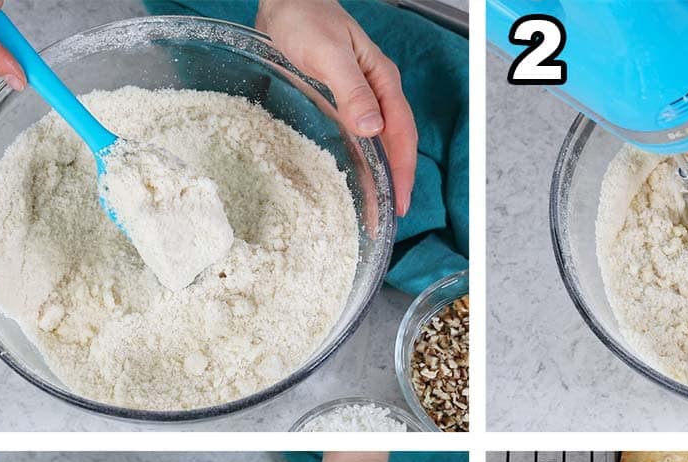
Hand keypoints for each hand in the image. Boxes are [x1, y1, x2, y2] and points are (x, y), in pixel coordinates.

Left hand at [256, 0, 416, 215]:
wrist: (285, 0)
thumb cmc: (305, 18)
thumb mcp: (328, 53)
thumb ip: (352, 89)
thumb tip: (372, 128)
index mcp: (382, 82)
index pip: (401, 134)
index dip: (402, 170)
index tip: (398, 202)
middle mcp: (375, 93)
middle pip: (394, 143)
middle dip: (395, 180)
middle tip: (388, 215)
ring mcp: (359, 98)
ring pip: (376, 142)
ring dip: (378, 172)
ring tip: (374, 203)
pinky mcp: (339, 101)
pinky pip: (356, 135)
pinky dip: (358, 159)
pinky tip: (350, 175)